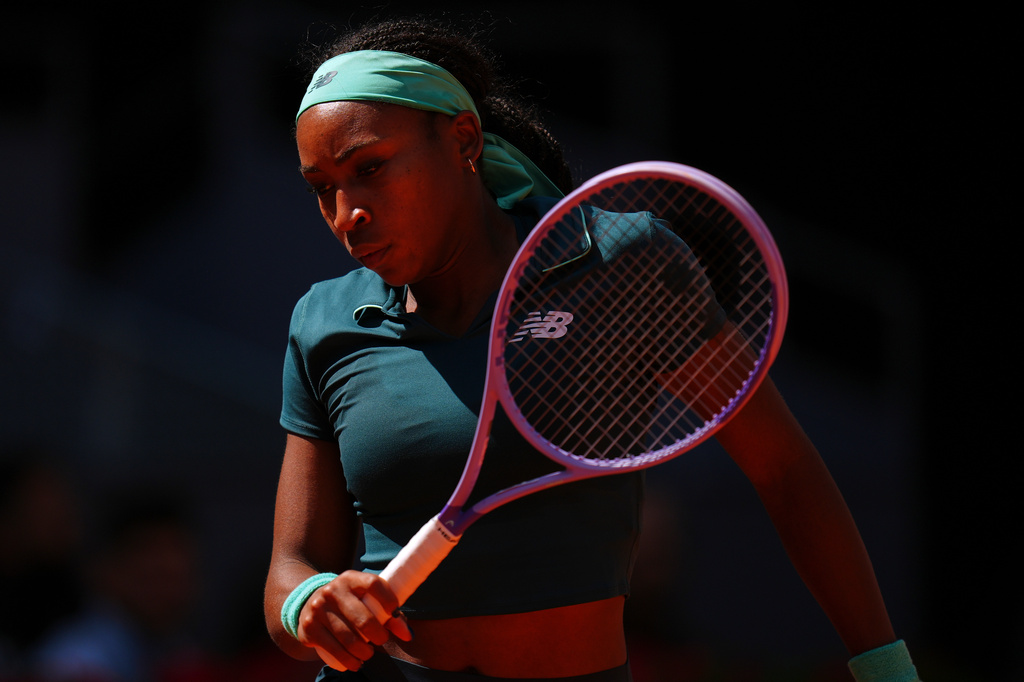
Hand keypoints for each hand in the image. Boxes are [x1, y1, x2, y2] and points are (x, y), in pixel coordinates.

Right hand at [296, 570, 412, 670]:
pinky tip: (355, 663)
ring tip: (368, 654)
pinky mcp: (310, 628)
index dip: (388, 599)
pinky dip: (349, 661)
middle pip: (363, 618)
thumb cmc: (348, 602)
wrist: (309, 603)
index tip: (394, 612)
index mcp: (350, 578)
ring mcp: (318, 609)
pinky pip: (334, 650)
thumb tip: (408, 635)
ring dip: (364, 652)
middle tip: (382, 640)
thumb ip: (388, 613)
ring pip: (349, 639)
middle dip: (378, 635)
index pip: (374, 584)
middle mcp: (333, 590)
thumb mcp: (364, 598)